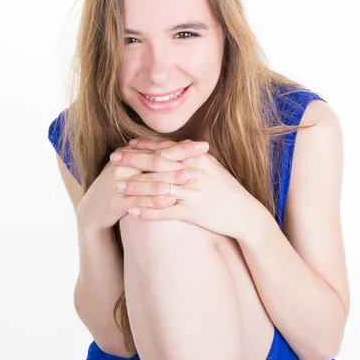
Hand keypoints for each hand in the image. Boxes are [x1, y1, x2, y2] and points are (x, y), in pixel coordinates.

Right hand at [76, 140, 207, 231]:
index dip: (183, 147)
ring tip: (194, 176)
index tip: (205, 145)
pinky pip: (138, 201)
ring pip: (149, 180)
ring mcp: (119, 184)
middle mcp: (125, 166)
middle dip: (182, 157)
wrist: (92, 210)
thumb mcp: (136, 170)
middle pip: (157, 160)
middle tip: (204, 155)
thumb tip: (184, 145)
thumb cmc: (121, 187)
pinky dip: (155, 201)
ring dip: (172, 178)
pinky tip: (171, 201)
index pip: (161, 148)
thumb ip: (156, 158)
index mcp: (131, 156)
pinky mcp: (116, 203)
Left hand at [111, 138, 259, 238]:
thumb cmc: (227, 190)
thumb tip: (174, 145)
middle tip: (113, 160)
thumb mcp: (212, 167)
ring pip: (158, 188)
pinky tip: (132, 212)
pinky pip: (166, 212)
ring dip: (136, 187)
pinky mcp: (194, 213)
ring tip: (117, 186)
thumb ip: (192, 156)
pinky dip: (148, 212)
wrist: (245, 214)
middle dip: (134, 161)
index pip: (166, 149)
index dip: (144, 147)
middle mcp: (194, 173)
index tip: (126, 145)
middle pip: (158, 164)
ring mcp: (193, 194)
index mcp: (198, 159)